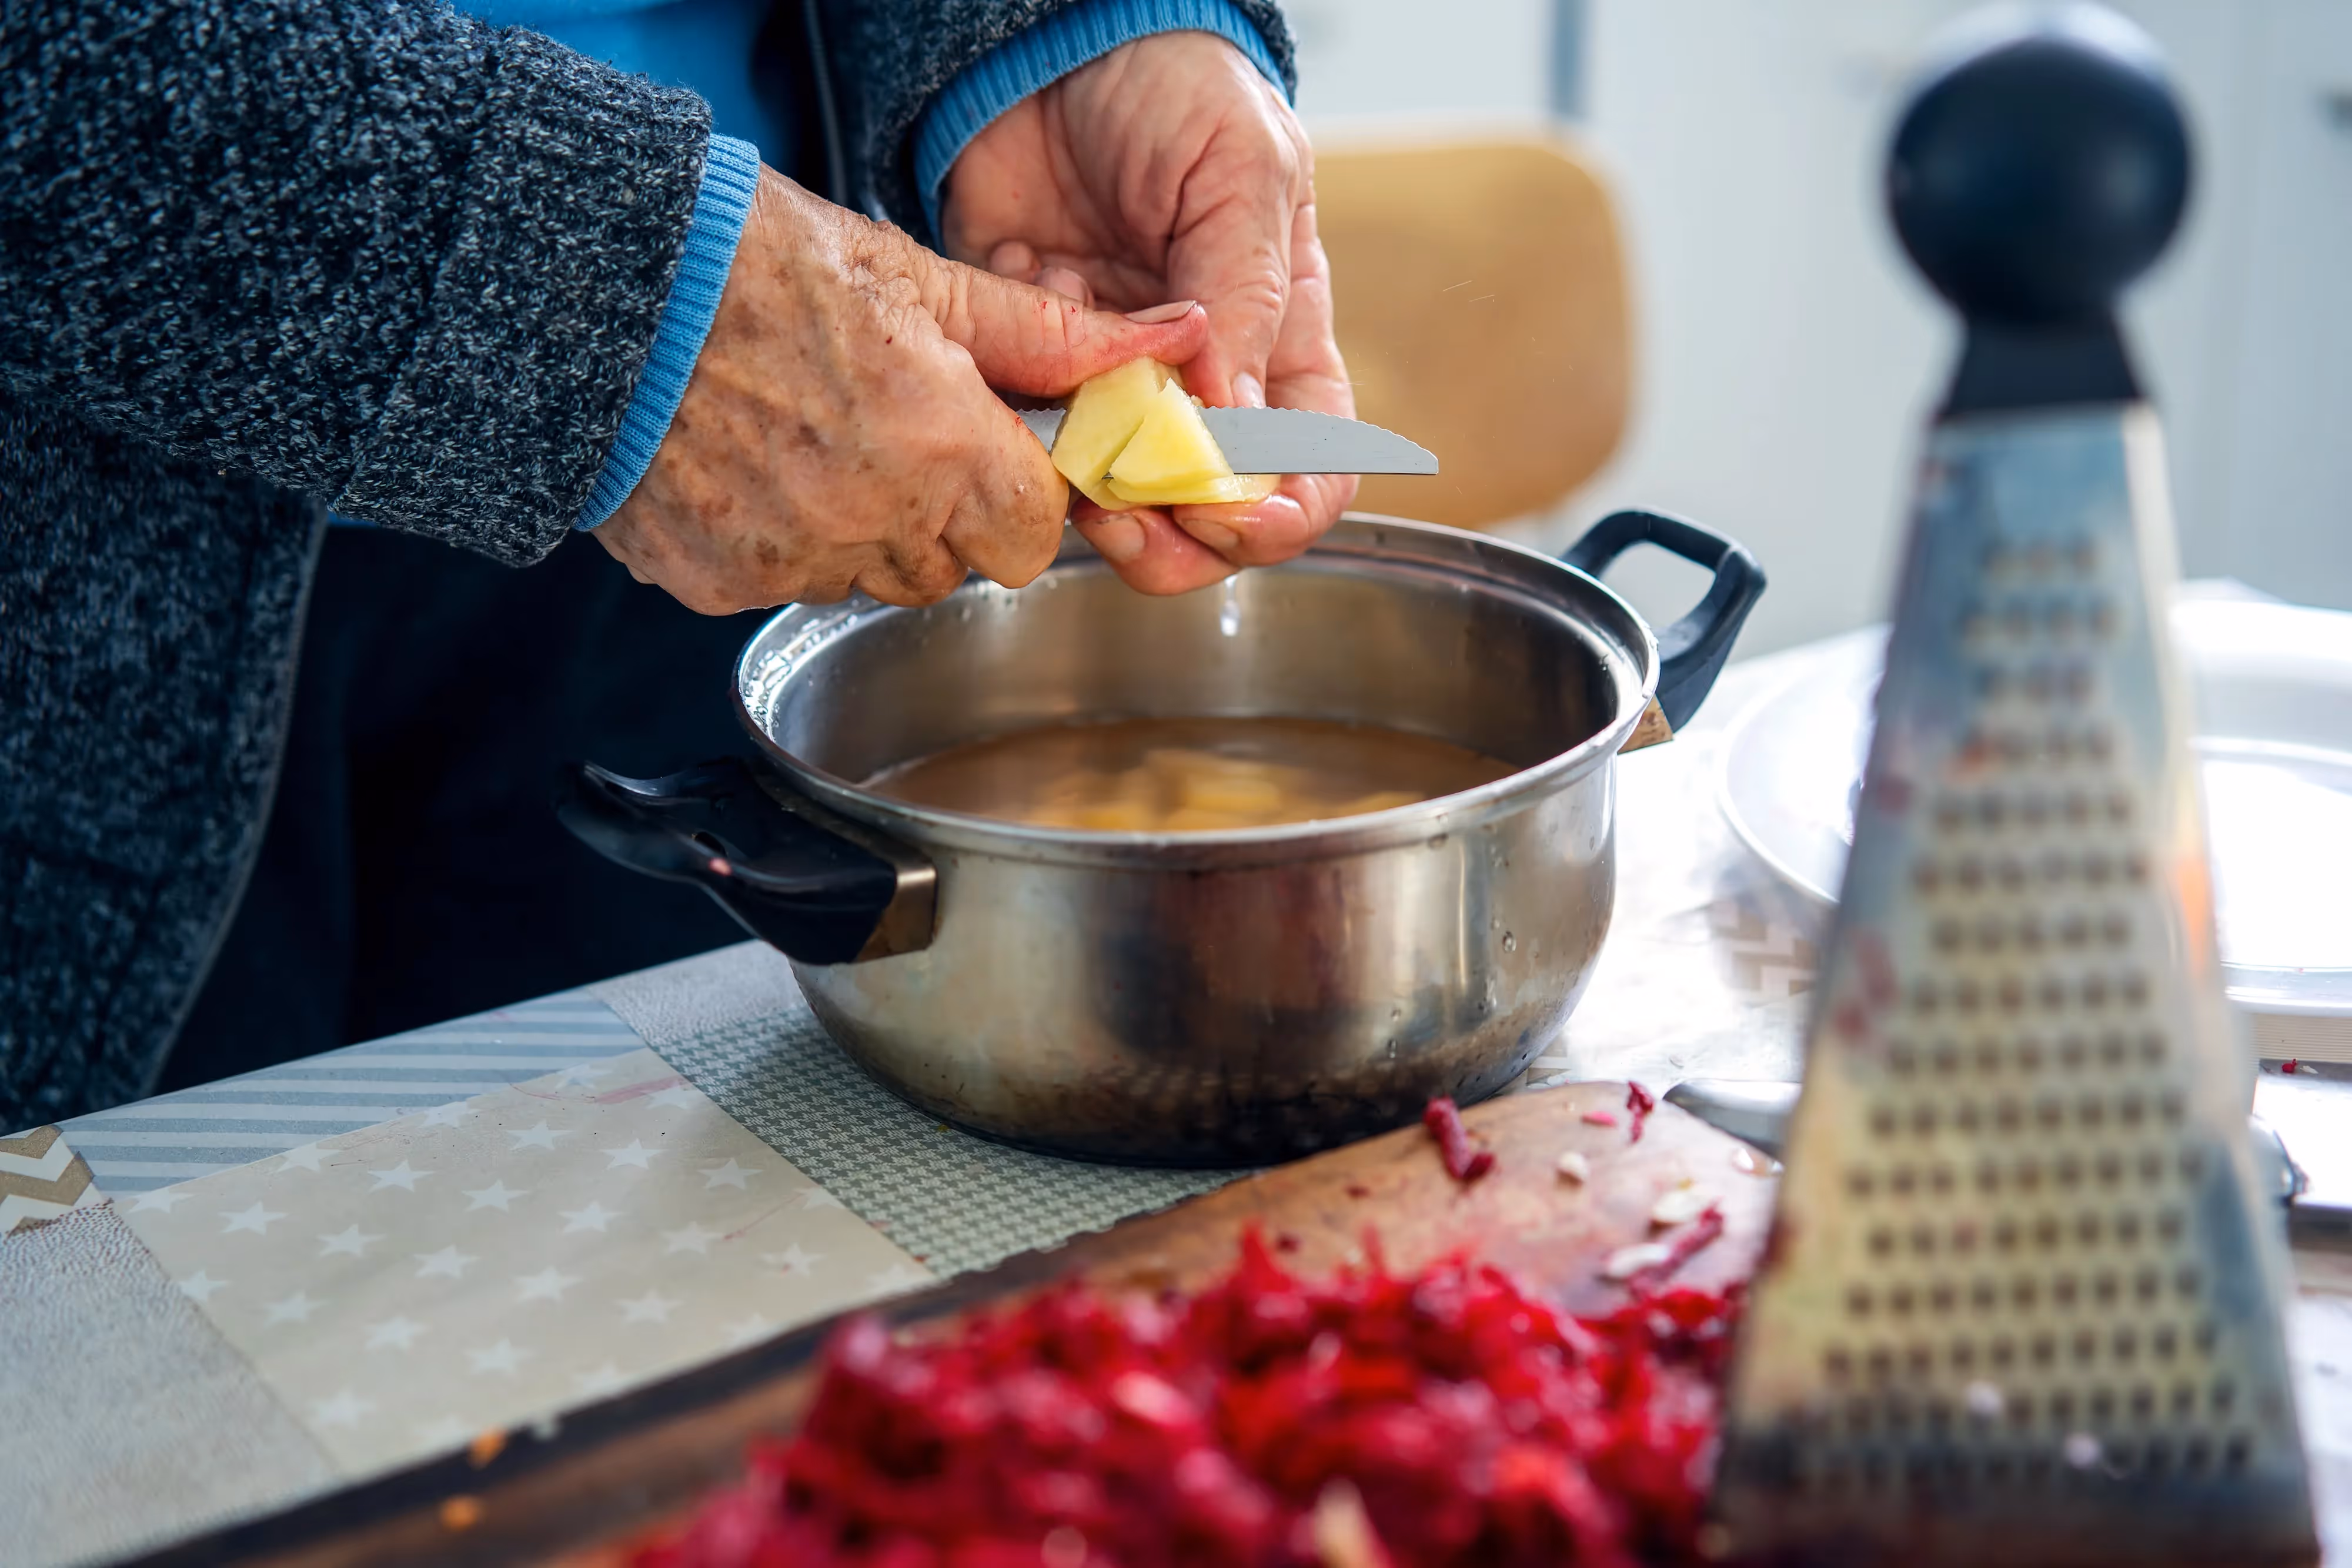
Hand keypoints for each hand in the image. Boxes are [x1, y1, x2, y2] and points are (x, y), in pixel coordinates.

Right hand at [596, 168, 1207, 612]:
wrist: (598, 287)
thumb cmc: (755, 264)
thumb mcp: (921, 281)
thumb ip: (1048, 337)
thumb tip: (1167, 343)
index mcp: (946, 450)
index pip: (1035, 534)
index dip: (1016, 494)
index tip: (984, 452)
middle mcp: (877, 523)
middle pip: (955, 565)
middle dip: (940, 514)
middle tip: (885, 430)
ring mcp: (793, 563)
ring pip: (870, 582)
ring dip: (860, 532)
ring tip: (807, 440)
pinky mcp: (719, 585)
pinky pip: (782, 586)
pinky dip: (774, 542)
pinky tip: (746, 468)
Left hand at [944, 31, 1353, 594]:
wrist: (1045, 47)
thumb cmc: (1171, 88)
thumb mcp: (1241, 170)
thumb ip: (1244, 295)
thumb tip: (1231, 418)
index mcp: (1281, 341)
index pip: (1310, 468)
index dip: (1281, 513)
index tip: (1236, 514)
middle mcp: (1202, 383)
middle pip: (1211, 517)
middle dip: (1179, 537)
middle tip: (1132, 517)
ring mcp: (1115, 385)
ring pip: (1118, 502)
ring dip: (1095, 494)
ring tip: (1072, 439)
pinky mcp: (1036, 371)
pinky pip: (1030, 432)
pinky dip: (1025, 399)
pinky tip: (1034, 300)